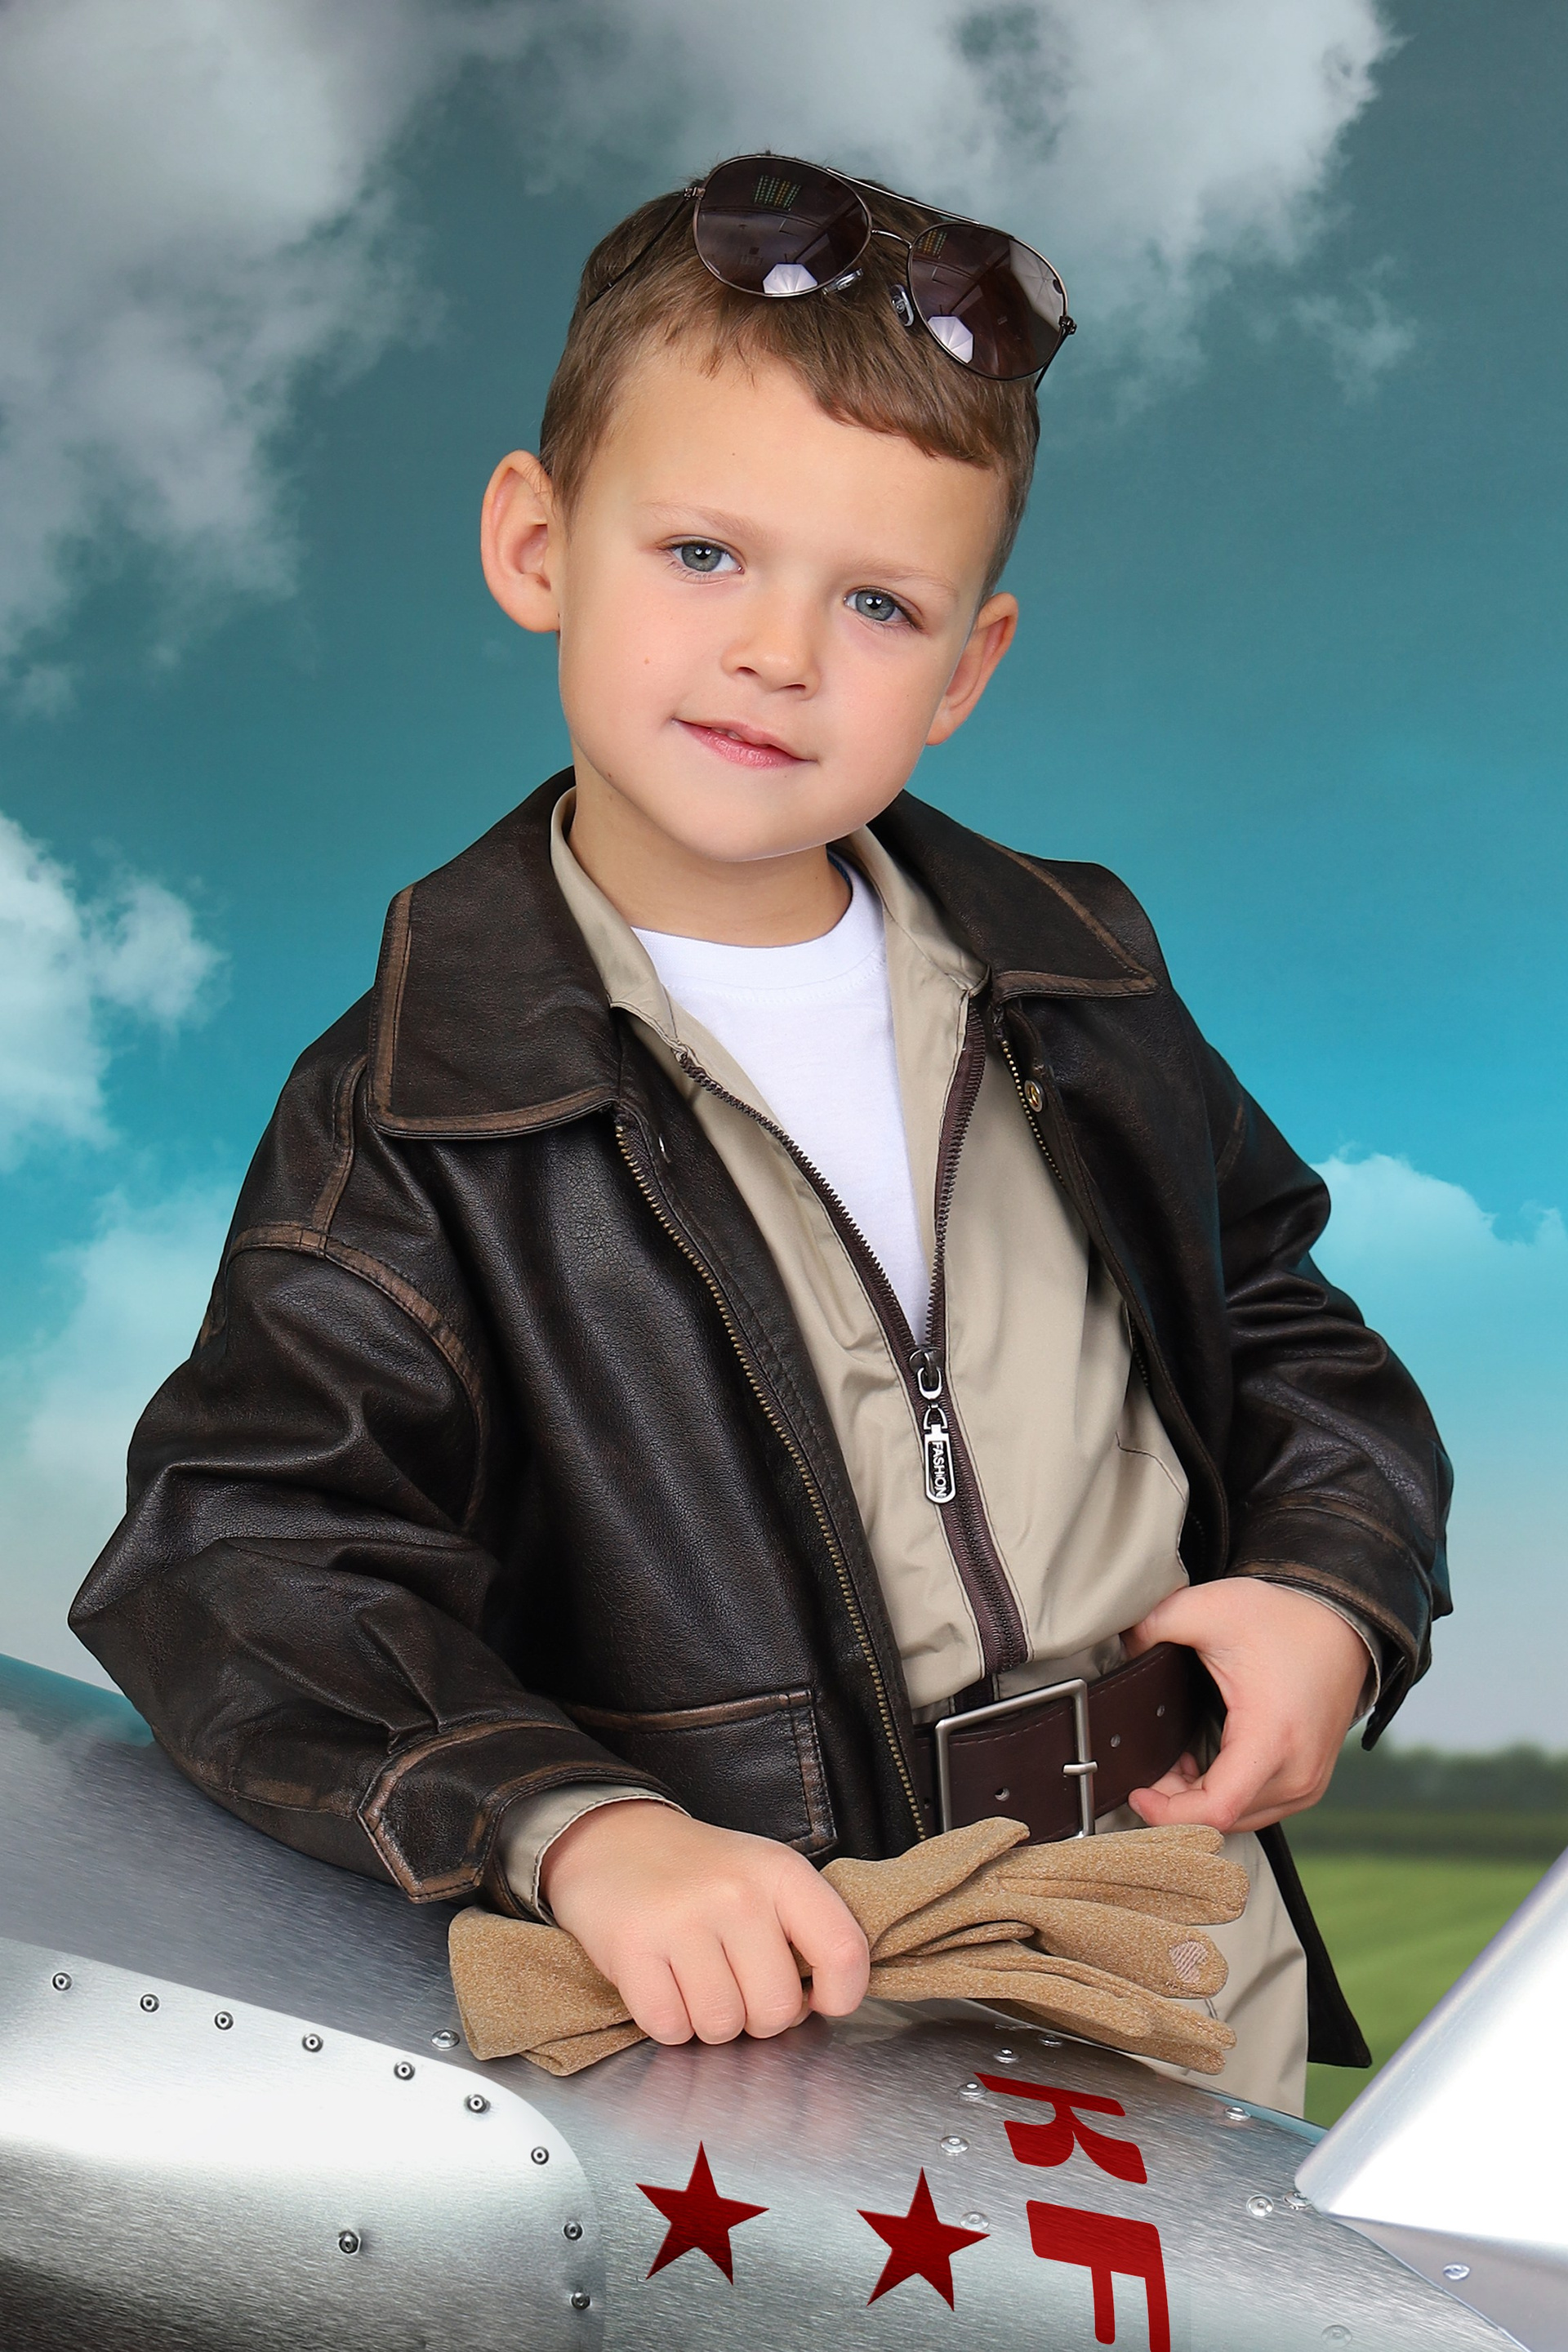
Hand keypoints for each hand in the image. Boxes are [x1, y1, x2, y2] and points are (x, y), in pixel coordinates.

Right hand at [538, 1802, 869, 2046]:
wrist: (615, 1840)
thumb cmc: (700, 1872)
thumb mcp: (764, 1875)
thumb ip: (805, 1930)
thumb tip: (822, 2002)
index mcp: (780, 1872)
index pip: (843, 1951)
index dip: (841, 1995)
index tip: (818, 1999)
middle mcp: (736, 1893)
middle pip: (777, 2009)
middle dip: (758, 2017)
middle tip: (737, 1985)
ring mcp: (682, 1920)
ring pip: (722, 2026)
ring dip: (710, 2022)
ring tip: (696, 1981)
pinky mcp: (632, 1947)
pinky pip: (670, 2027)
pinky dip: (669, 2023)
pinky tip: (664, 1985)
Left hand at [1123, 1578, 1368, 1835]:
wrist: (1344, 1626)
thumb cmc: (1284, 1621)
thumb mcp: (1212, 1608)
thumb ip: (1156, 1625)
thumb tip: (1119, 1647)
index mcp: (1272, 1738)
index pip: (1215, 1809)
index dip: (1166, 1812)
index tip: (1136, 1790)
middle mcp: (1297, 1774)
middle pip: (1221, 1820)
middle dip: (1175, 1802)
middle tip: (1149, 1767)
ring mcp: (1307, 1784)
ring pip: (1238, 1820)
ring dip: (1198, 1801)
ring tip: (1173, 1764)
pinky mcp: (1308, 1784)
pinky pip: (1257, 1809)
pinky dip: (1223, 1796)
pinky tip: (1201, 1767)